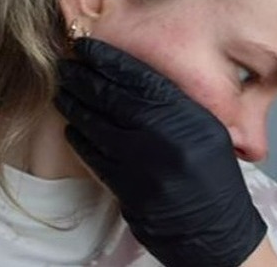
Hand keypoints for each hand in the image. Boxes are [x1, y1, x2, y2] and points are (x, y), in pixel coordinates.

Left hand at [55, 38, 266, 266]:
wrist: (214, 229)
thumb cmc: (213, 176)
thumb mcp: (207, 129)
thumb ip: (173, 103)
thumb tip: (132, 76)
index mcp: (186, 116)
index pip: (137, 77)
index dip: (107, 58)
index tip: (87, 47)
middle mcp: (161, 136)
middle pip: (109, 97)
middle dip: (82, 77)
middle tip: (65, 65)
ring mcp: (140, 164)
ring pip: (94, 125)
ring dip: (73, 104)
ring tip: (62, 91)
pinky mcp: (123, 187)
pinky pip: (92, 155)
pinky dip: (79, 137)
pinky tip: (71, 125)